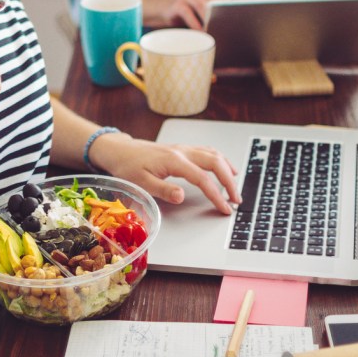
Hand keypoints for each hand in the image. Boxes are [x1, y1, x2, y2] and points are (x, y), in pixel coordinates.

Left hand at [89, 133, 239, 214]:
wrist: (120, 151)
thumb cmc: (128, 166)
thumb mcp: (141, 182)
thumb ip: (162, 189)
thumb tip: (181, 196)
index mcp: (174, 160)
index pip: (202, 179)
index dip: (216, 194)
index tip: (225, 208)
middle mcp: (182, 151)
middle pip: (215, 163)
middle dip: (229, 181)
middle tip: (237, 199)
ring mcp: (184, 148)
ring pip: (214, 154)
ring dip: (227, 170)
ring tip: (235, 187)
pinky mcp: (182, 149)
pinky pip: (207, 151)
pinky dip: (220, 160)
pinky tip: (225, 168)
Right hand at [163, 0, 229, 29]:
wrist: (172, 11)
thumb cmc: (196, 13)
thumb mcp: (209, 10)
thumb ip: (220, 13)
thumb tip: (236, 26)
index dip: (229, 10)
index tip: (235, 22)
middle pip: (212, 1)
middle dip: (220, 16)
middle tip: (226, 30)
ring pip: (200, 4)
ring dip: (208, 19)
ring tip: (214, 32)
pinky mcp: (177, 5)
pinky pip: (187, 13)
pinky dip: (195, 24)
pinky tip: (200, 32)